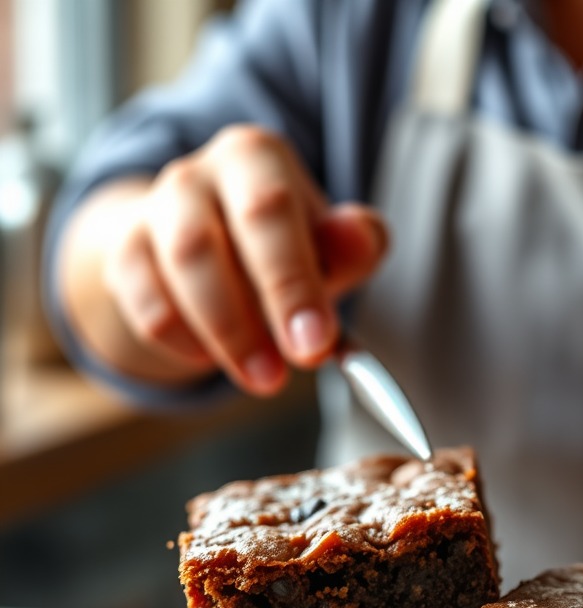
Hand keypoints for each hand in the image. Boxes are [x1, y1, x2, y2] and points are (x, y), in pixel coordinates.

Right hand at [99, 125, 387, 393]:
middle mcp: (196, 174)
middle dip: (246, 318)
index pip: (270, 210)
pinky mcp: (125, 254)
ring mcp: (153, 211)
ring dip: (223, 336)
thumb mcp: (331, 245)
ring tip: (263, 377)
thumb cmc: (287, 246)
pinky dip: (182, 340)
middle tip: (284, 373)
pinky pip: (145, 305)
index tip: (315, 342)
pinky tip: (214, 357)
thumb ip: (354, 245)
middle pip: (205, 243)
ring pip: (173, 274)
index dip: (291, 281)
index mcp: (256, 158)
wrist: (215, 242)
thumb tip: (360, 239)